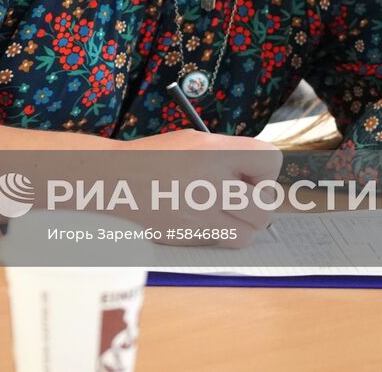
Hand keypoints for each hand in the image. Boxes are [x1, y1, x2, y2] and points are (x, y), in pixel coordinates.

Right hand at [127, 132, 280, 245]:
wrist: (112, 180)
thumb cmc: (152, 157)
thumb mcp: (192, 141)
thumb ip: (227, 154)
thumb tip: (258, 174)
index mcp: (212, 151)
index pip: (269, 161)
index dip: (263, 169)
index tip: (247, 172)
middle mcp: (210, 182)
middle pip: (265, 204)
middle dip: (257, 201)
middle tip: (238, 195)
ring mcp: (200, 214)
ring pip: (250, 231)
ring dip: (243, 223)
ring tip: (222, 210)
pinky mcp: (190, 237)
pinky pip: (225, 242)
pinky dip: (222, 234)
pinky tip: (203, 219)